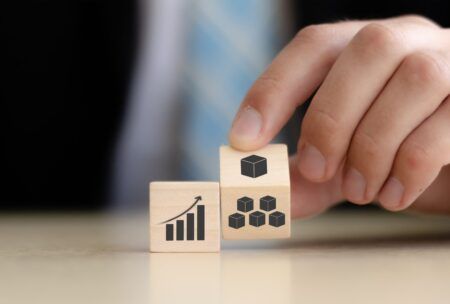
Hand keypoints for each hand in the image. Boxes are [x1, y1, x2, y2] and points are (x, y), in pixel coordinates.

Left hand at [228, 15, 449, 217]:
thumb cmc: (396, 142)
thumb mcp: (347, 156)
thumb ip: (313, 174)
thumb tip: (270, 198)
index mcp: (363, 46)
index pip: (313, 46)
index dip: (273, 89)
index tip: (243, 140)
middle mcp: (409, 40)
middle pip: (367, 49)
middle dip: (332, 117)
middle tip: (316, 170)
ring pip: (416, 80)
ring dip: (374, 145)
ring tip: (360, 192)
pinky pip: (448, 123)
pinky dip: (411, 166)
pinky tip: (392, 194)